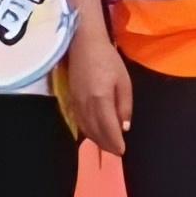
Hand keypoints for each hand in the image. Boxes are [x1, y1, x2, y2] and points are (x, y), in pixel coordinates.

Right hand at [63, 31, 131, 154]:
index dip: (115, 142)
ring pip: (86, 129)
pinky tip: (94, 133)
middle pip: (96, 132)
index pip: (108, 128)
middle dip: (106, 145)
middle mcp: (86, 105)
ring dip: (97, 140)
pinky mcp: (71, 100)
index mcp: (101, 99)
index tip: (122, 151)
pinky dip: (88, 132)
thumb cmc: (108, 59)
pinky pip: (79, 122)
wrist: (83, 44)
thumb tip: (124, 127)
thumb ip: (124, 106)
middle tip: (117, 152)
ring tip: (107, 145)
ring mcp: (76, 103)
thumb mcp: (124, 81)